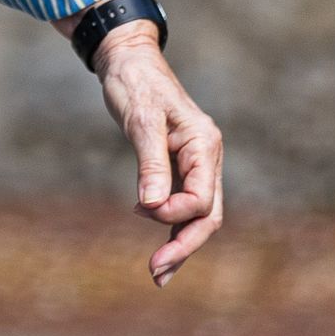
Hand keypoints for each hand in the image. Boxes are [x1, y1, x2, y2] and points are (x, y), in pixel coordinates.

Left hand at [88, 24, 224, 286]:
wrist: (127, 59)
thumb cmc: (135, 83)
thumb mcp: (141, 121)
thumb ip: (151, 164)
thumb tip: (154, 207)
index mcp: (205, 144)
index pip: (201, 198)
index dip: (173, 214)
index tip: (140, 209)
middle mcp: (207, 156)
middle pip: (207, 215)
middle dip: (184, 246)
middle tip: (155, 272)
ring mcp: (195, 163)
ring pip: (197, 215)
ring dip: (179, 245)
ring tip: (157, 276)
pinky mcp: (178, 166)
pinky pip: (182, 205)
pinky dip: (171, 229)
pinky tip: (161, 254)